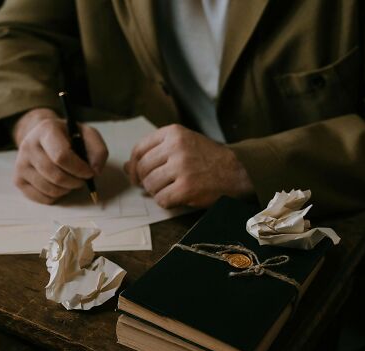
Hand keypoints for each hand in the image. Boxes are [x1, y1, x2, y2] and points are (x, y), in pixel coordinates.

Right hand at [12, 108, 107, 203]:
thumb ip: (98, 150)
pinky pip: (41, 198)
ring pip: (49, 189)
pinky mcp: (18, 179)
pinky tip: (58, 185)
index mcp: (46, 130)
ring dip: (67, 190)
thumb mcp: (87, 135)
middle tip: (82, 179)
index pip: (61, 156)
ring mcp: (20, 164)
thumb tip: (95, 171)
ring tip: (71, 181)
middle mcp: (28, 145)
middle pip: (56, 176)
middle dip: (75, 182)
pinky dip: (56, 197)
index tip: (89, 172)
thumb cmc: (68, 138)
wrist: (42, 138)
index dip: (79, 169)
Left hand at [124, 124, 252, 207]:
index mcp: (173, 133)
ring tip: (170, 190)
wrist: (237, 170)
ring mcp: (182, 168)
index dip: (134, 166)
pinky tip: (178, 197)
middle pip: (143, 169)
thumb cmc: (206, 158)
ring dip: (157, 193)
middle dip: (145, 182)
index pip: (139, 150)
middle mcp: (176, 147)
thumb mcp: (181, 145)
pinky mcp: (187, 187)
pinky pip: (162, 200)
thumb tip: (127, 167)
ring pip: (151, 186)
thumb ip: (154, 153)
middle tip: (156, 186)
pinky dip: (167, 202)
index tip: (136, 176)